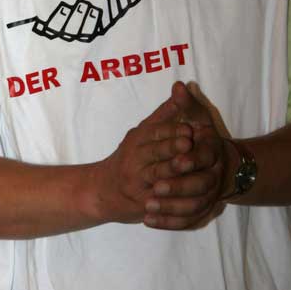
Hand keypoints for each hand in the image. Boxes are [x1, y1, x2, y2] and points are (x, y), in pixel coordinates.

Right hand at [90, 95, 194, 223]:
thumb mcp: (142, 133)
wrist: (101, 190)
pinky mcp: (141, 201)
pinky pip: (157, 198)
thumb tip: (180, 88)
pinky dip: (168, 197)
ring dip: (171, 171)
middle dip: (171, 147)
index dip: (172, 130)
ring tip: (186, 167)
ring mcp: (137, 180)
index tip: (188, 128)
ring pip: (156, 175)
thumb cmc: (129, 158)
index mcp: (138, 139)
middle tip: (189, 143)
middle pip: (155, 151)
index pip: (155, 131)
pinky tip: (182, 196)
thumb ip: (163, 115)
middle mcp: (135, 158)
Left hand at [142, 82, 234, 230]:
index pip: (203, 158)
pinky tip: (147, 221)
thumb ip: (186, 105)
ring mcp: (209, 197)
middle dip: (177, 187)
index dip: (190, 160)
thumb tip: (178, 86)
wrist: (221, 166)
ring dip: (170, 209)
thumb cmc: (202, 139)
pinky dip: (168, 223)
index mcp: (213, 152)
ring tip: (147, 206)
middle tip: (155, 188)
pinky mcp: (200, 212)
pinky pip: (186, 222)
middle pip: (199, 186)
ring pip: (192, 207)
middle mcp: (214, 176)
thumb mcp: (196, 118)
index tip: (173, 161)